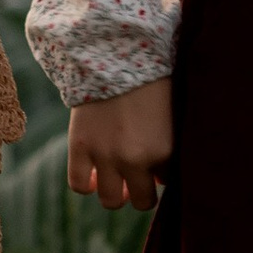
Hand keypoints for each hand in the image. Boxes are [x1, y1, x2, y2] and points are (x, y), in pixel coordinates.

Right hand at [68, 79, 172, 214]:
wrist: (114, 50)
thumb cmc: (151, 78)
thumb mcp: (173, 112)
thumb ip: (170, 144)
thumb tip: (162, 177)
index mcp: (166, 151)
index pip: (169, 185)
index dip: (164, 176)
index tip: (159, 167)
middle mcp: (136, 160)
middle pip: (142, 202)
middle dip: (142, 192)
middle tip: (139, 178)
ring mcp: (105, 155)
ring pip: (112, 201)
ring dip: (116, 193)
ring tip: (116, 178)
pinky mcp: (80, 146)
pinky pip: (79, 185)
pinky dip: (87, 184)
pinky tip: (93, 172)